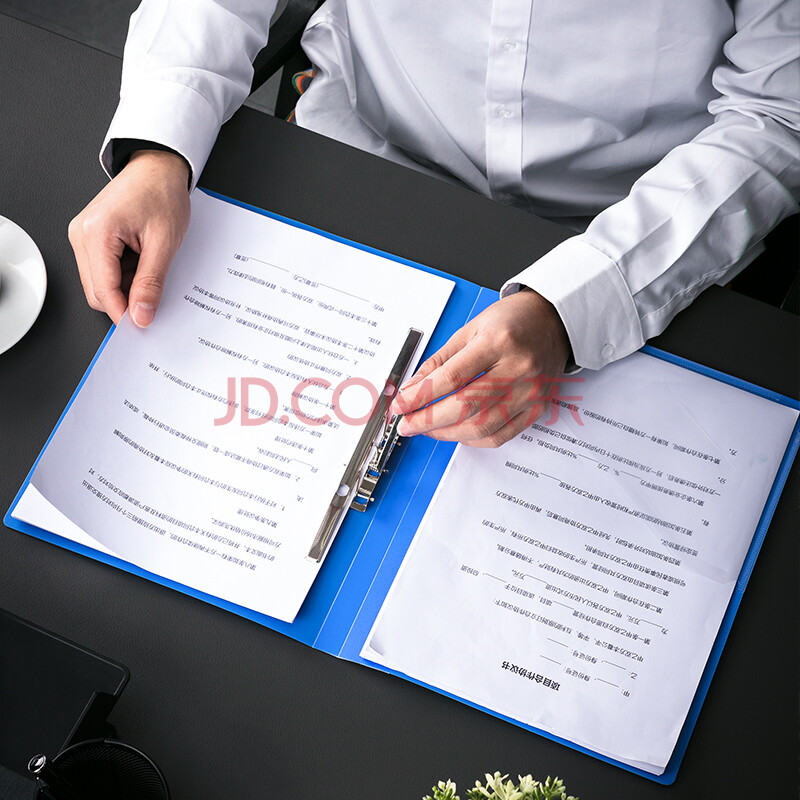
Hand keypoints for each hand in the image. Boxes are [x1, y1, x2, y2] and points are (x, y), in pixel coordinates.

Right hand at [68, 149, 190, 326]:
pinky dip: (123, 274)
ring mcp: (82, 235)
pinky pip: (102, 270)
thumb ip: (151, 282)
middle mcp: (81, 234)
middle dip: (125, 299)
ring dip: (125, 285)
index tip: (144, 325)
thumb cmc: (162, 194)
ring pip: (99, 284)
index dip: (124, 313)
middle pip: (96, 291)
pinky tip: (141, 260)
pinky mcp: (89, 237)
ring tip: (149, 263)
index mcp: (96, 232)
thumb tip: (142, 315)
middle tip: (155, 294)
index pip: (103, 290)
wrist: (157, 168)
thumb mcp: (165, 243)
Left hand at [392, 289, 570, 446]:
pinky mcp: (537, 409)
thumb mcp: (469, 329)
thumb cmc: (512, 321)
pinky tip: (456, 431)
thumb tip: (412, 389)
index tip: (401, 406)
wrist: (554, 321)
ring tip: (427, 427)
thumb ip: (439, 361)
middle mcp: (518, 368)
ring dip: (446, 433)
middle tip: (407, 424)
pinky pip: (499, 436)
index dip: (421, 396)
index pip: (452, 377)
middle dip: (428, 420)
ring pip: (481, 426)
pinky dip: (472, 439)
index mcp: (498, 342)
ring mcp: (530, 391)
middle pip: (465, 406)